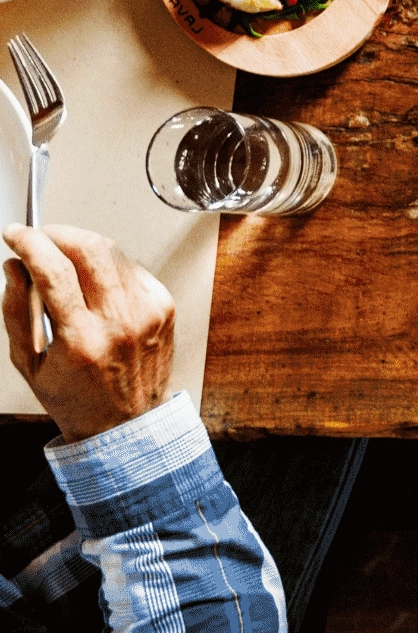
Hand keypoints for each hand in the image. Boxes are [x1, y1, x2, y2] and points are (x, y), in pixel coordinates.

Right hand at [3, 225, 173, 443]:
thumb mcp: (28, 363)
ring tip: (60, 254)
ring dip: (81, 242)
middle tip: (39, 237)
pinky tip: (91, 277)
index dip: (31, 243)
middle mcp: (120, 321)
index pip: (54, 271)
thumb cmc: (77, 398)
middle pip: (90, 249)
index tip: (16, 234)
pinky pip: (131, 268)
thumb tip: (15, 267)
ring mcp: (147, 311)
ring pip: (113, 252)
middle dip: (58, 232)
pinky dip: (106, 263)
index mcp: (82, 340)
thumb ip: (16, 311)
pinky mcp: (163, 305)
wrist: (128, 423)